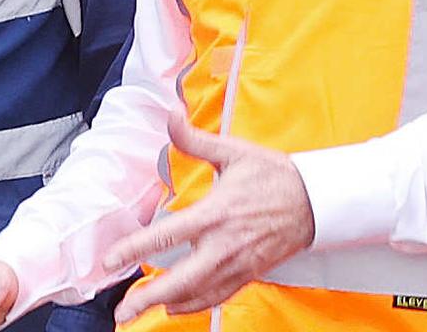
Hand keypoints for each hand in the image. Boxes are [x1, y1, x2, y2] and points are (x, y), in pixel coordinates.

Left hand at [103, 111, 314, 322]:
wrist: (314, 200)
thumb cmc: (273, 175)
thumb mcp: (233, 151)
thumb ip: (195, 139)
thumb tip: (171, 114)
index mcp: (216, 213)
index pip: (168, 236)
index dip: (136, 248)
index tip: (112, 258)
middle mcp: (224, 245)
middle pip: (180, 279)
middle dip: (148, 297)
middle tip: (123, 310)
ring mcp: (238, 264)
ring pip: (198, 294)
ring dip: (168, 304)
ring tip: (142, 312)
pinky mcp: (249, 273)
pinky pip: (218, 296)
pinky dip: (195, 304)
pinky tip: (178, 307)